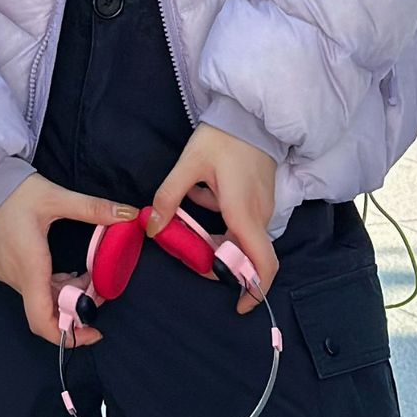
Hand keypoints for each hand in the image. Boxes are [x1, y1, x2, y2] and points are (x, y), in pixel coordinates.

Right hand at [0, 171, 141, 346]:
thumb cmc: (12, 191)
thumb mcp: (56, 197)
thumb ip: (92, 208)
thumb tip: (128, 213)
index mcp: (30, 268)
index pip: (44, 321)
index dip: (70, 335)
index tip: (94, 331)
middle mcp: (16, 277)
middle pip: (48, 310)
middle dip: (78, 305)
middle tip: (99, 289)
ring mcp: (7, 273)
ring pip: (40, 297)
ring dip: (65, 292)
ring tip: (86, 274)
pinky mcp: (2, 265)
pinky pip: (30, 285)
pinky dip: (51, 284)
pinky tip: (64, 267)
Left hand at [147, 124, 278, 316]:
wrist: (250, 112)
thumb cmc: (222, 137)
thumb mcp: (189, 163)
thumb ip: (169, 197)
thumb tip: (152, 228)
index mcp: (243, 212)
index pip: (262, 263)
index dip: (254, 290)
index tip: (238, 304)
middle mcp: (259, 215)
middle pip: (245, 255)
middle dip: (219, 261)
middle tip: (191, 251)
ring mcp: (263, 206)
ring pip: (243, 238)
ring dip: (218, 237)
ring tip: (193, 211)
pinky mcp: (261, 197)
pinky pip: (244, 222)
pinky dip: (224, 221)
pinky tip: (205, 195)